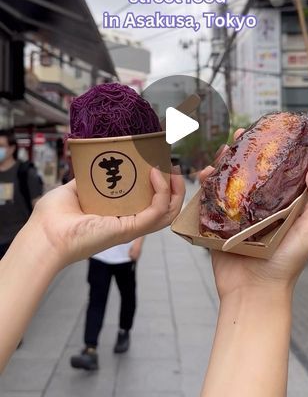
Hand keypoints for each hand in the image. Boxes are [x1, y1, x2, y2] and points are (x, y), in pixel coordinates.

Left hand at [29, 167, 183, 267]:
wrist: (43, 233)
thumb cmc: (53, 218)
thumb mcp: (75, 189)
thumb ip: (89, 179)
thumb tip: (95, 163)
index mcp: (118, 215)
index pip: (149, 203)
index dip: (161, 186)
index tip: (160, 164)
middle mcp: (127, 222)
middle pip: (165, 209)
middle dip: (175, 188)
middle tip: (172, 167)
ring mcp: (130, 227)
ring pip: (168, 212)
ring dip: (175, 190)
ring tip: (171, 170)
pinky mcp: (129, 229)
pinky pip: (157, 211)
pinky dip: (162, 192)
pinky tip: (155, 174)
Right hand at [200, 131, 307, 299]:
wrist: (254, 291)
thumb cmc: (286, 264)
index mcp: (283, 203)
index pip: (278, 170)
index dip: (274, 149)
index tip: (269, 131)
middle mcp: (260, 205)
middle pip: (250, 170)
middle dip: (244, 150)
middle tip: (240, 136)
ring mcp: (237, 212)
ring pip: (228, 180)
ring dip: (223, 162)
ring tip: (222, 152)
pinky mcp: (217, 222)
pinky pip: (209, 198)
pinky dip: (205, 183)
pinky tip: (205, 174)